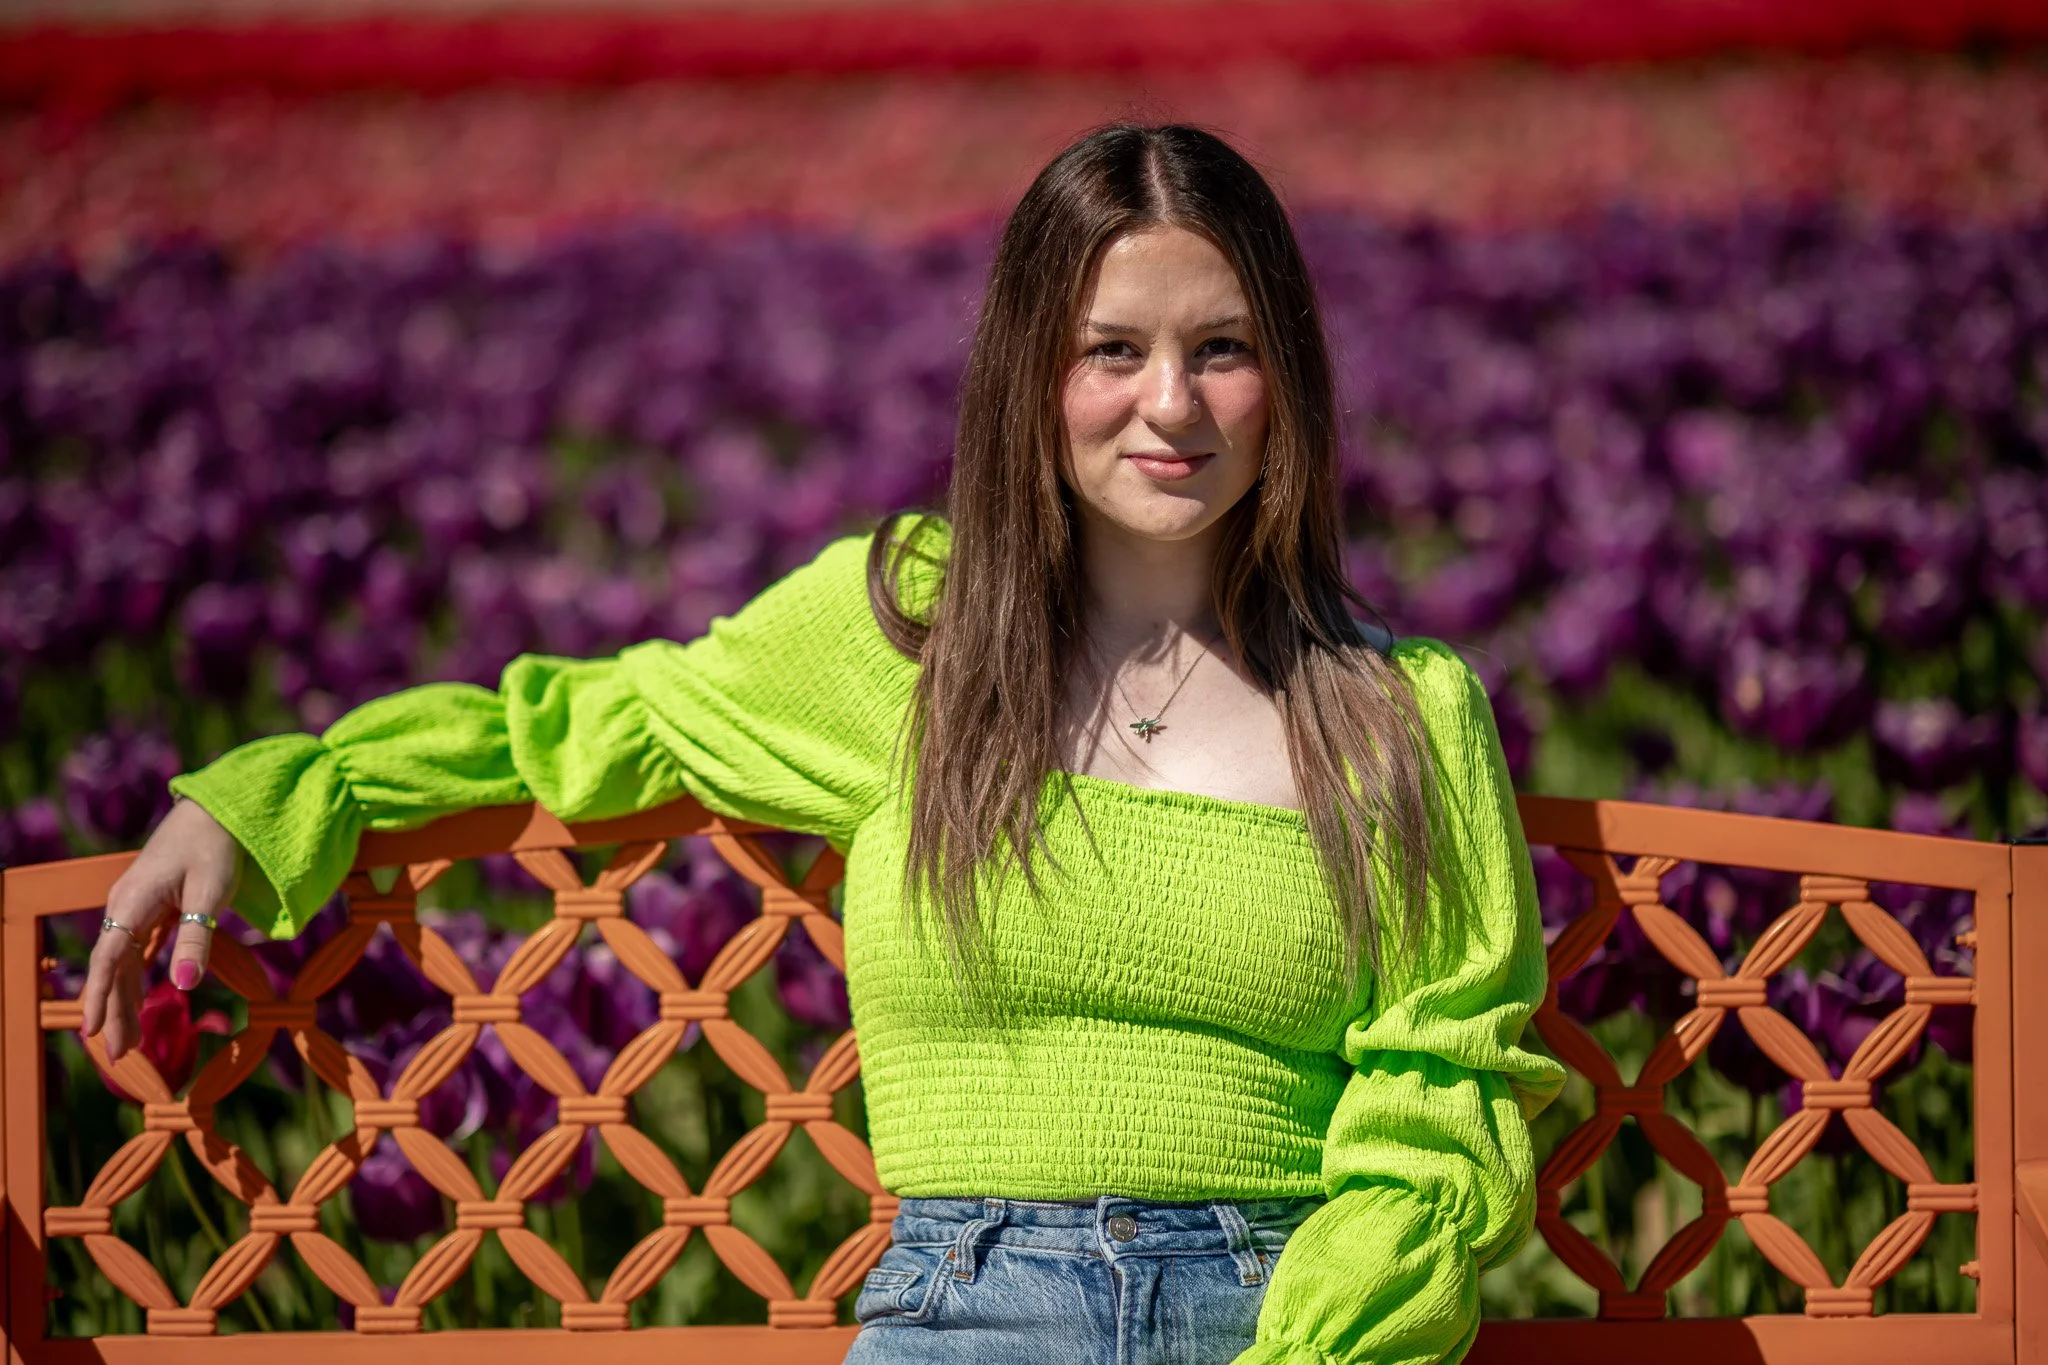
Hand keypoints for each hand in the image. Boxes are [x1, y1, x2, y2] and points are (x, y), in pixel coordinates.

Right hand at [80, 796, 243, 1061]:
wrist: (215, 811)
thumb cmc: (215, 847)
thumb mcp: (211, 892)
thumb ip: (197, 937)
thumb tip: (185, 984)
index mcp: (133, 902)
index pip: (108, 957)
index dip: (98, 995)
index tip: (92, 1030)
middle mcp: (125, 907)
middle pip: (111, 967)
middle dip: (111, 1010)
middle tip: (118, 1054)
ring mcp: (133, 908)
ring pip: (120, 962)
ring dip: (122, 1000)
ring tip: (127, 1041)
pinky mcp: (148, 909)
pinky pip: (133, 952)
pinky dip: (132, 979)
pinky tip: (136, 1003)